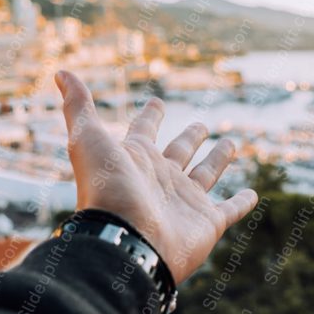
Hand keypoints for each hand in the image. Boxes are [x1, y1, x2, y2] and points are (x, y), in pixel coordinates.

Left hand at [55, 70, 258, 283]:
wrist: (125, 241)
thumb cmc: (106, 189)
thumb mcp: (88, 138)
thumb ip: (78, 105)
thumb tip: (60, 72)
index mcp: (136, 158)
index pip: (144, 130)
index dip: (151, 115)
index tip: (157, 102)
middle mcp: (160, 178)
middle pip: (178, 152)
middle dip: (190, 138)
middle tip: (201, 126)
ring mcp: (184, 201)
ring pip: (205, 175)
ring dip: (218, 160)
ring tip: (230, 144)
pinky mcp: (206, 223)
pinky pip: (228, 210)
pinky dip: (241, 204)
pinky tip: (253, 196)